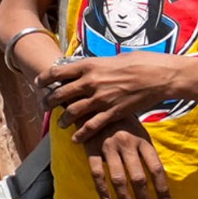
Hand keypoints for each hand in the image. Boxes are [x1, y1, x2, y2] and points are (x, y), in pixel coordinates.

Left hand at [38, 50, 185, 138]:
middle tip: (45, 106)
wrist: (158, 75)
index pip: (58, 72)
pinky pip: (91, 126)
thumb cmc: (139, 62)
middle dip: (49, 101)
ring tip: (60, 123)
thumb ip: (97, 66)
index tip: (39, 83)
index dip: (45, 79)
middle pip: (60, 94)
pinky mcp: (112, 112)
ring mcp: (101, 98)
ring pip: (72, 112)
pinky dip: (81, 134)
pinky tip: (76, 139)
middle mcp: (91, 81)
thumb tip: (87, 68)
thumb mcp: (112, 58)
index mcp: (89, 65)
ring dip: (63, 119)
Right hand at [85, 127, 171, 198]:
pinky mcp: (92, 148)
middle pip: (138, 178)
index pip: (156, 168)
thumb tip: (160, 175)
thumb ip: (147, 152)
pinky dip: (102, 190)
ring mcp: (108, 147)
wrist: (96, 102)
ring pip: (118, 179)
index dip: (162, 187)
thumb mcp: (139, 132)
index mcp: (142, 140)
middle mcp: (127, 144)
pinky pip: (97, 173)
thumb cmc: (123, 121)